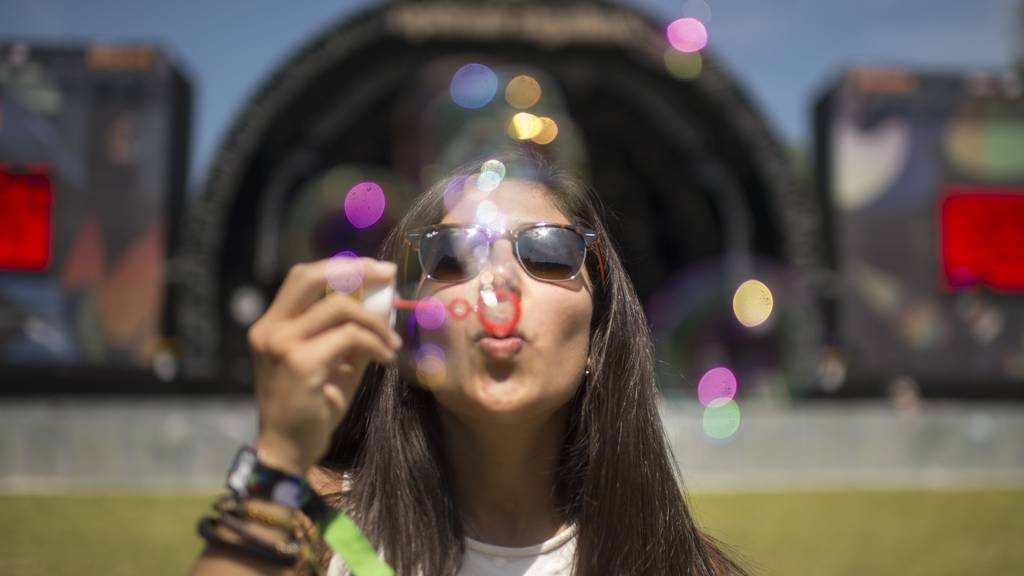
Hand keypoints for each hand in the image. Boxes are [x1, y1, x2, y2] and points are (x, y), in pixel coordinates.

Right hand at [246, 257, 401, 474]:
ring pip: (339, 308)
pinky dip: (375, 343)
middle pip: (311, 276)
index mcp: (271, 325)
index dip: (341, 267)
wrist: (289, 450)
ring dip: (375, 320)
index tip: (375, 270)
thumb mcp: (332, 362)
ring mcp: (281, 344)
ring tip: (392, 341)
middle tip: (388, 276)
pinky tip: (386, 357)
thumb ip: (349, 332)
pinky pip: (349, 337)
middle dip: (355, 270)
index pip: (303, 277)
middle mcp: (270, 329)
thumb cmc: (311, 408)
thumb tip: (382, 304)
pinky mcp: (300, 363)